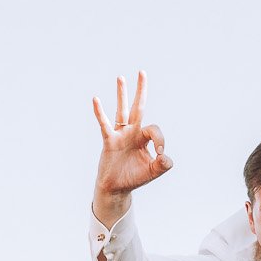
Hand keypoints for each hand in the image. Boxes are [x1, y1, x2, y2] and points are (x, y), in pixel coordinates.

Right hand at [91, 72, 171, 219]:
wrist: (117, 188)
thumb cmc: (134, 178)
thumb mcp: (152, 172)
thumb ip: (162, 165)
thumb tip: (165, 156)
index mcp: (144, 138)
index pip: (154, 130)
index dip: (160, 140)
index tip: (159, 153)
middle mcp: (133, 132)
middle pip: (138, 107)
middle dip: (141, 90)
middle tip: (142, 72)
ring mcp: (120, 135)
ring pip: (122, 111)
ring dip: (122, 94)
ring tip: (121, 77)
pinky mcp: (109, 141)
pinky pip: (104, 124)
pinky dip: (100, 112)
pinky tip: (96, 99)